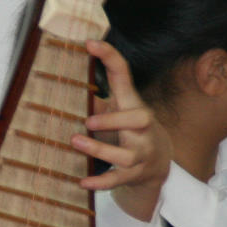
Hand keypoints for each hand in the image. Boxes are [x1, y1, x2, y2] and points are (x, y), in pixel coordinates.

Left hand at [72, 40, 170, 221]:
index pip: (125, 76)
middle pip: (140, 119)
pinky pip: (118, 180)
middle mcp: (142, 129)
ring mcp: (141, 153)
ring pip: (126, 155)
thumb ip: (97, 96)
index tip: (91, 43)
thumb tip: (67, 79)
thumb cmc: (130, 129)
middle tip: (88, 119)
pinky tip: (83, 182)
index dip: (110, 57)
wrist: (159, 162)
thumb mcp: (119, 108)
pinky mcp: (134, 174)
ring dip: (100, 149)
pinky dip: (101, 183)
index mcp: (134, 105)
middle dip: (116, 119)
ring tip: (75, 142)